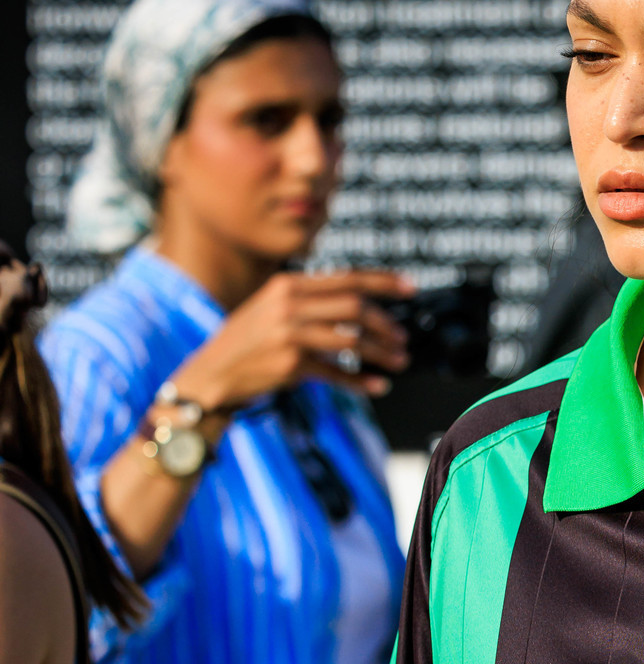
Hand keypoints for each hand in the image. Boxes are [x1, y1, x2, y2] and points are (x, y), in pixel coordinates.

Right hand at [171, 269, 412, 411]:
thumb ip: (308, 301)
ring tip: (398, 362)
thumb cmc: (248, 342)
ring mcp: (290, 334)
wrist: (213, 374)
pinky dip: (361, 382)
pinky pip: (338, 373)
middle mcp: (289, 304)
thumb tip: (355, 304)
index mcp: (288, 284)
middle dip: (386, 325)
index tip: (411, 287)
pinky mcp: (291, 365)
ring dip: (381, 353)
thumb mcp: (273, 308)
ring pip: (352, 340)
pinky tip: (378, 386)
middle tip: (402, 339)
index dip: (383, 282)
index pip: (346, 278)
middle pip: (355, 308)